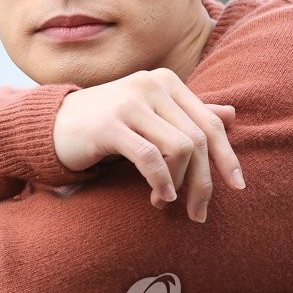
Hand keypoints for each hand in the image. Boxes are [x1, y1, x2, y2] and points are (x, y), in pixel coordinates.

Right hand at [53, 68, 243, 221]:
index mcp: (166, 81)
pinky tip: (161, 197)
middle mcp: (151, 85)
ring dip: (180, 184)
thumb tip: (232, 113)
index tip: (238, 187)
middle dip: (204, 181)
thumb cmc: (107, 123)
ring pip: (180, 148)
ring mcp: (130, 102)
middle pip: (198, 139)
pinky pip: (150, 157)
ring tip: (166, 202)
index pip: (210, 122)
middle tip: (199, 212)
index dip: (228, 157)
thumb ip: (187, 113)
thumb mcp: (150, 115)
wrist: (53, 124)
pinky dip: (161, 181)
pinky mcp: (110, 124)